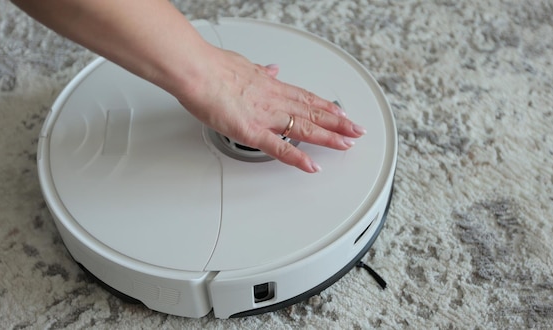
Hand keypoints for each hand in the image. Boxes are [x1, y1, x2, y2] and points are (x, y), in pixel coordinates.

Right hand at [176, 45, 365, 172]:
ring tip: (346, 145)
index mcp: (271, 86)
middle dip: (338, 123)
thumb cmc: (213, 68)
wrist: (196, 70)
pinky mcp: (252, 131)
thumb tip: (270, 69)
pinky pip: (280, 148)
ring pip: (305, 128)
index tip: (342, 113)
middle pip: (313, 112)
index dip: (327, 107)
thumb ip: (259, 71)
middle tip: (356, 131)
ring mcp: (265, 117)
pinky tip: (312, 165)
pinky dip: (298, 158)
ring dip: (328, 137)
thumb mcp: (243, 64)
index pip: (307, 98)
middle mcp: (274, 100)